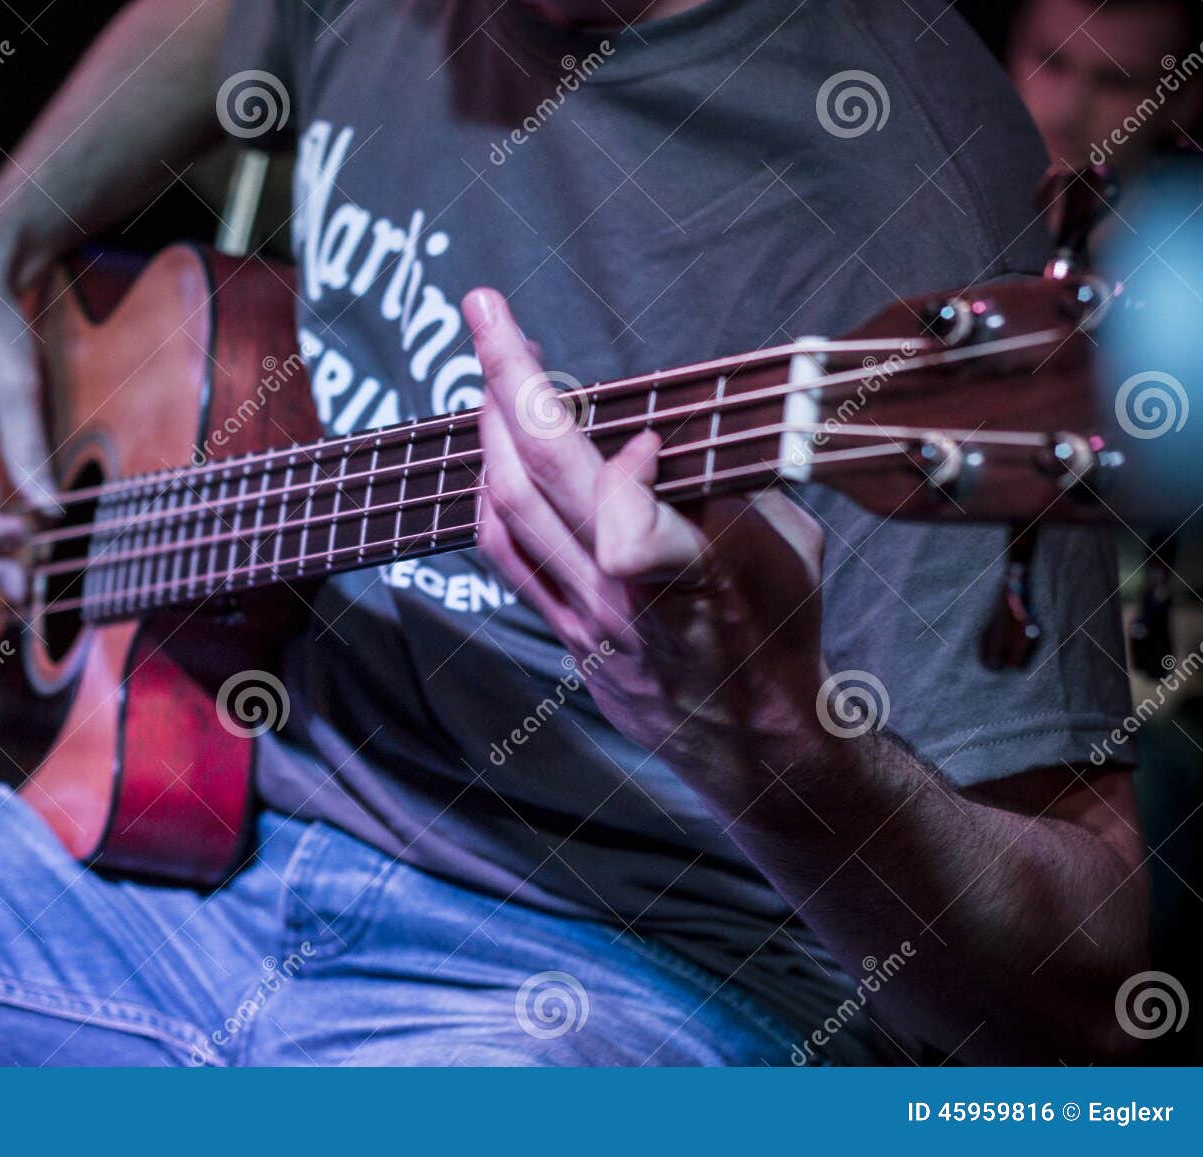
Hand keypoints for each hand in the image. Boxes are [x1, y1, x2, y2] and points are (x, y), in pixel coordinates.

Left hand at [463, 288, 832, 791]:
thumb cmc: (780, 630)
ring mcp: (586, 621)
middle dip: (507, 383)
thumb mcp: (788, 545)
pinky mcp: (563, 633)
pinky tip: (493, 454)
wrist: (756, 742)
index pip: (632, 532)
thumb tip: (664, 429)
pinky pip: (506, 555)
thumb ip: (724, 483)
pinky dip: (491, 494)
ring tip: (490, 372)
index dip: (628, 473)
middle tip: (484, 313)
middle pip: (542, 487)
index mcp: (705, 579)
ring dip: (488, 432)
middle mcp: (629, 602)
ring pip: (509, 516)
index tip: (653, 436)